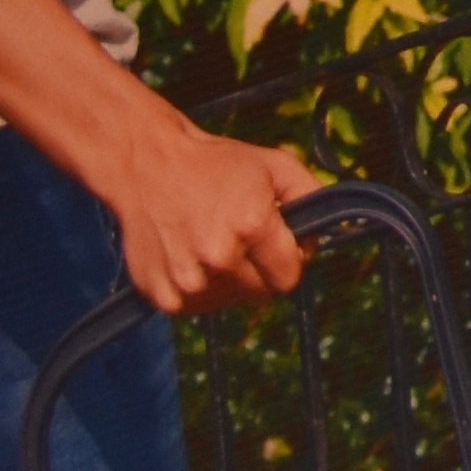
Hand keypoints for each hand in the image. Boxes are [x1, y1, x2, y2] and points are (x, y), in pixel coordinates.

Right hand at [93, 107, 325, 314]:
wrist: (146, 165)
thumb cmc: (217, 164)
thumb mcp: (276, 165)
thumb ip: (312, 197)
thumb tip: (324, 233)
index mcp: (252, 227)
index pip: (290, 277)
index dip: (290, 260)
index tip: (279, 242)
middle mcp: (218, 260)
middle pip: (261, 293)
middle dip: (261, 270)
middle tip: (244, 240)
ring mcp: (185, 281)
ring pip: (229, 301)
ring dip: (230, 280)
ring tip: (214, 244)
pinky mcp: (159, 295)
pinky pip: (196, 306)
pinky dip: (200, 288)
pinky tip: (191, 256)